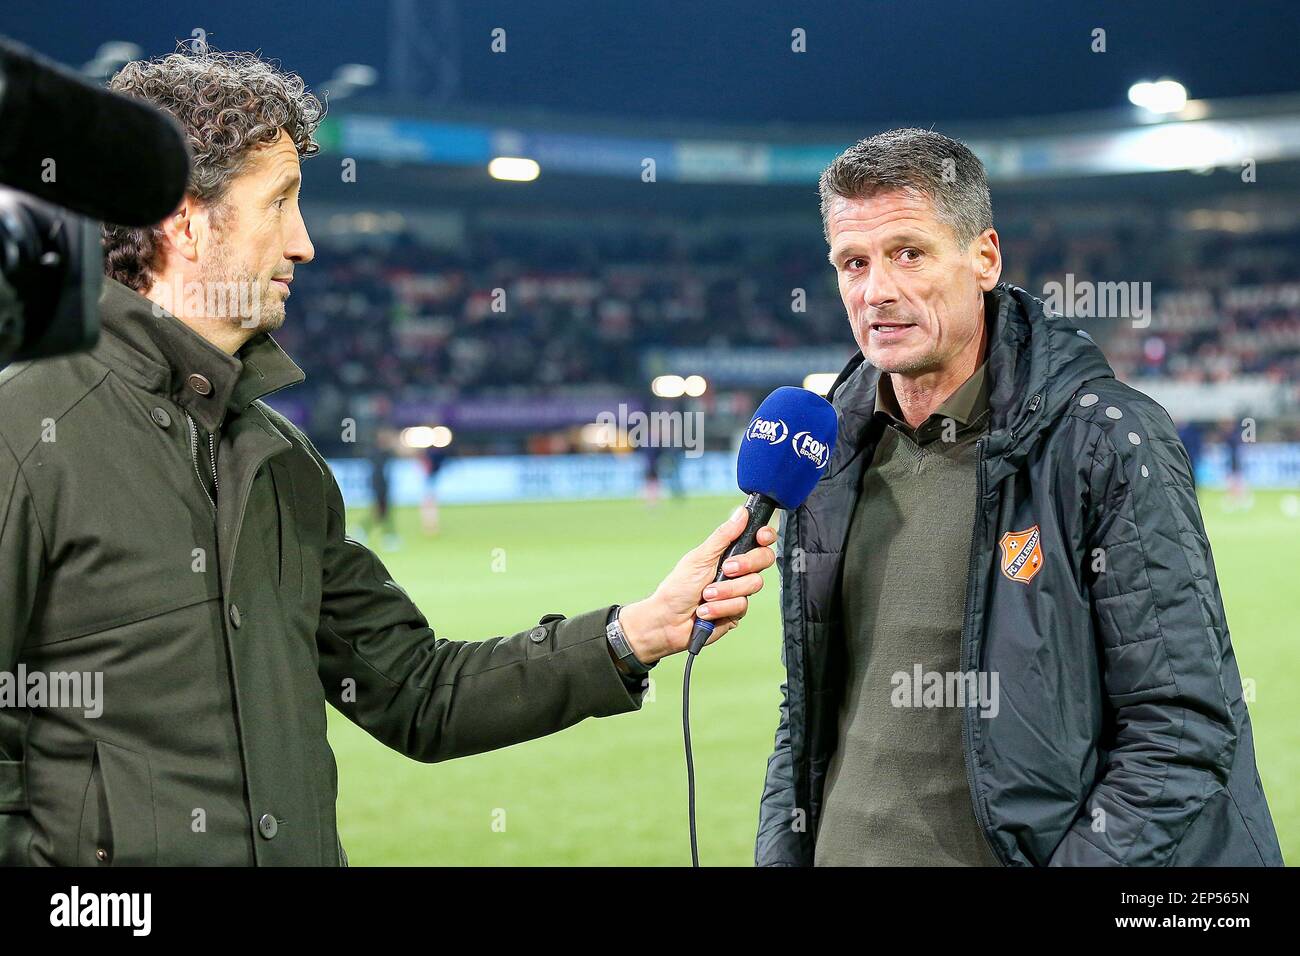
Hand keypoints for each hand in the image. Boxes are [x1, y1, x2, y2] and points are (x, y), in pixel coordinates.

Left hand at [617, 505, 776, 662]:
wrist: (667, 621)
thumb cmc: (678, 587)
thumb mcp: (699, 557)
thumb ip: (723, 536)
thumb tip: (742, 512)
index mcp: (729, 554)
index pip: (758, 541)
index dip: (765, 536)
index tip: (761, 537)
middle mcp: (738, 572)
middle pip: (764, 560)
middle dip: (746, 564)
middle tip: (726, 569)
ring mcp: (738, 592)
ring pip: (753, 584)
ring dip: (725, 591)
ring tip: (705, 595)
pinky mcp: (736, 612)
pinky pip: (741, 606)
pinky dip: (720, 607)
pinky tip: (705, 611)